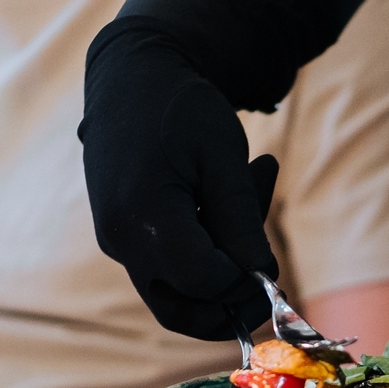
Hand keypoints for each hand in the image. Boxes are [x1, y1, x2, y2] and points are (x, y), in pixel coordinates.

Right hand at [81, 24, 279, 339]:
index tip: (270, 263)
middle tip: (270, 274)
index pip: (202, 281)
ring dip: (219, 279)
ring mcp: (118, 244)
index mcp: (144, 216)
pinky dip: (202, 257)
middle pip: (181, 310)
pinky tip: (225, 208)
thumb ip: (241, 219)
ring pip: (173, 297)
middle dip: (231, 301)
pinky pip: (166, 271)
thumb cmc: (181, 107)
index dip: (243, 282)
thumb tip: (263, 276)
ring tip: (250, 213)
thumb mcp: (223, 154)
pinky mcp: (124, 240)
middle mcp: (122, 240)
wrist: (130, 77)